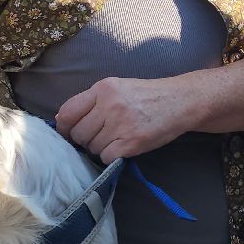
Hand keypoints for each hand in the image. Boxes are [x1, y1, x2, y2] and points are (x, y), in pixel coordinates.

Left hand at [55, 77, 195, 161]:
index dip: (64, 127)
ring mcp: (121, 124)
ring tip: (115, 139)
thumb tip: (64, 120)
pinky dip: (111, 156)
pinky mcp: (131, 142)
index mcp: (103, 88)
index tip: (69, 133)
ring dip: (99, 148)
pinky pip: (106, 157)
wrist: (180, 101)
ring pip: (92, 147)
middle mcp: (110, 104)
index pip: (68, 112)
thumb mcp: (118, 87)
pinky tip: (122, 147)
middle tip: (98, 137)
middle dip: (84, 140)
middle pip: (78, 133)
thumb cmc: (147, 95)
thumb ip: (93, 100)